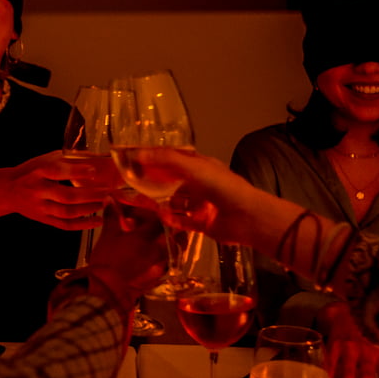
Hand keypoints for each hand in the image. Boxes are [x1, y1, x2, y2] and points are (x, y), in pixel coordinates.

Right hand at [0, 150, 115, 228]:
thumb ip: (68, 159)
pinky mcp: (43, 220)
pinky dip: (83, 225)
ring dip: (89, 209)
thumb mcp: (45, 159)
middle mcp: (37, 191)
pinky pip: (65, 225)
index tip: (93, 170)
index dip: (75, 171)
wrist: (7, 190)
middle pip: (65, 196)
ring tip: (106, 203)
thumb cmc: (31, 171)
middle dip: (90, 195)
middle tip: (109, 191)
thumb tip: (99, 157)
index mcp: (37, 171)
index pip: (56, 171)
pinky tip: (97, 221)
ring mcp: (40, 208)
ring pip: (67, 213)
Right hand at [89, 197, 168, 294]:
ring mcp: (161, 266)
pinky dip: (162, 258)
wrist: (105, 292)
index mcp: (148, 237)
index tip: (141, 211)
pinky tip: (150, 257)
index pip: (158, 217)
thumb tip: (111, 200)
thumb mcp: (108, 235)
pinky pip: (167, 264)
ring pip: (175, 250)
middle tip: (157, 223)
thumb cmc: (106, 262)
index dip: (151, 211)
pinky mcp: (158, 280)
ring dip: (168, 242)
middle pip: (176, 234)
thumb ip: (112, 216)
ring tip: (154, 241)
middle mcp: (159, 251)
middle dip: (169, 226)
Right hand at [110, 149, 252, 242]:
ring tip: (142, 204)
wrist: (246, 217)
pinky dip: (171, 220)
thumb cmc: (221, 187)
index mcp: (200, 165)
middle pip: (172, 181)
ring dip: (161, 203)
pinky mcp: (201, 223)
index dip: (154, 158)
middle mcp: (200, 183)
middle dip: (154, 182)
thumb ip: (165, 160)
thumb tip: (138, 153)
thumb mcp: (193, 167)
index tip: (133, 160)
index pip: (173, 158)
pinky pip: (181, 221)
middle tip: (132, 184)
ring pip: (175, 202)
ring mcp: (200, 204)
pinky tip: (161, 218)